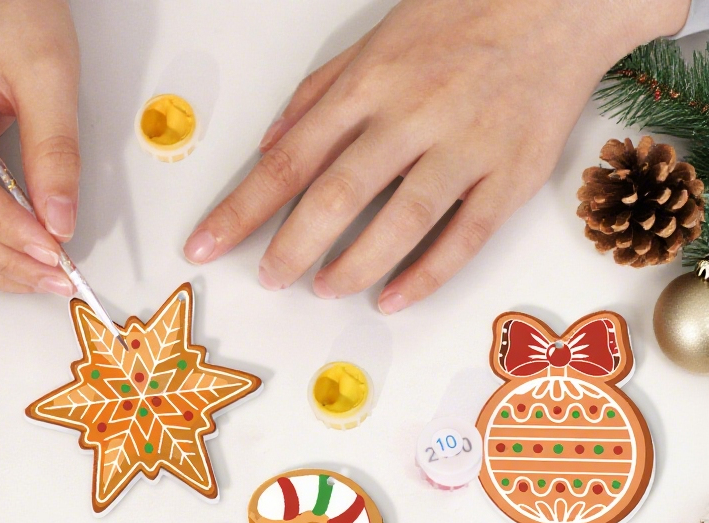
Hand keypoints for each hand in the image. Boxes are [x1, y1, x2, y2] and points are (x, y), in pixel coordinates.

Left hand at [183, 0, 690, 311]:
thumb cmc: (462, 16)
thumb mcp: (376, 40)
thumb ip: (318, 95)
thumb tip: (268, 147)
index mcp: (370, 84)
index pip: (289, 160)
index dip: (241, 210)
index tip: (205, 246)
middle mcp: (413, 116)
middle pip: (336, 196)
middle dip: (291, 246)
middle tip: (268, 279)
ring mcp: (466, 147)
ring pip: (400, 221)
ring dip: (353, 266)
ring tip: (324, 288)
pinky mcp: (512, 175)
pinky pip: (463, 237)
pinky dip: (424, 275)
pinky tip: (391, 299)